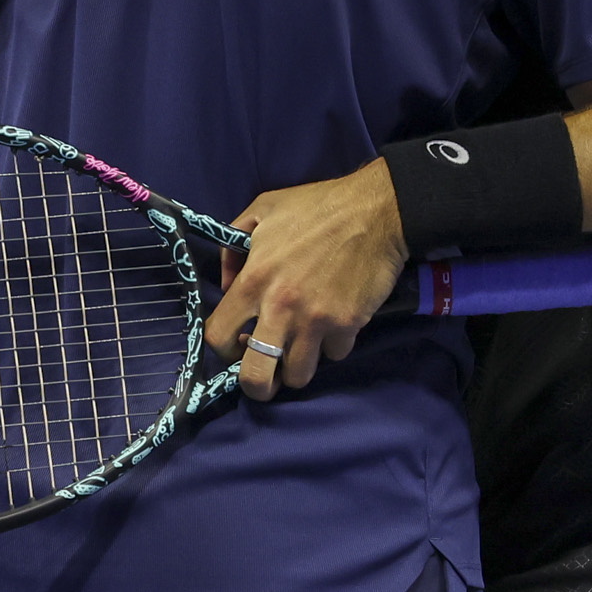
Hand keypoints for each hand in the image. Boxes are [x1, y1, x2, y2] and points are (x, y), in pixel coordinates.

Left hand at [204, 160, 409, 400]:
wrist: (375, 211)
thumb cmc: (316, 207)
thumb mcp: (262, 210)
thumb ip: (233, 248)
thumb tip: (227, 287)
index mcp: (253, 281)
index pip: (217, 337)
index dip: (222, 349)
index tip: (235, 344)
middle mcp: (280, 308)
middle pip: (255, 377)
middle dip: (256, 385)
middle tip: (265, 375)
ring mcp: (316, 321)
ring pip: (298, 376)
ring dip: (297, 365)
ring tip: (301, 348)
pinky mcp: (348, 325)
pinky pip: (334, 355)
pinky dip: (332, 346)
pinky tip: (333, 324)